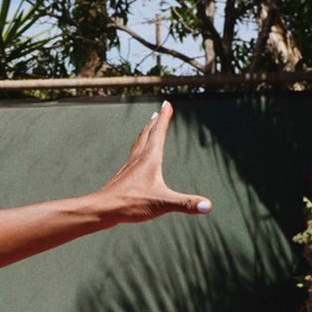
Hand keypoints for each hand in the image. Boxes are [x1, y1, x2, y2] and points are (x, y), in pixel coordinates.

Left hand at [96, 102, 212, 220]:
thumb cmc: (131, 204)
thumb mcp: (162, 203)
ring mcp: (129, 167)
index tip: (167, 102)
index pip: (159, 132)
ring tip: (149, 126)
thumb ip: (186, 204)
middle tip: (160, 109)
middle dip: (156, 120)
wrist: (103, 209)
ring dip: (146, 131)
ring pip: (139, 143)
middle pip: (148, 133)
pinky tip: (138, 156)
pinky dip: (138, 148)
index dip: (164, 116)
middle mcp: (139, 158)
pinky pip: (133, 156)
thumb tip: (208, 206)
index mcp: (150, 159)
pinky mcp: (124, 176)